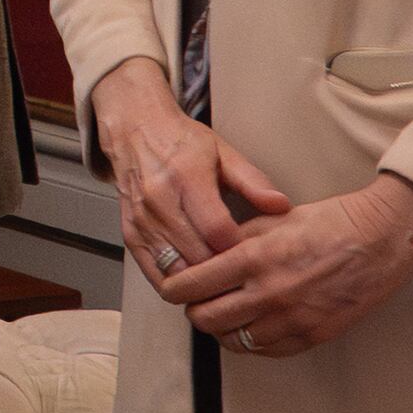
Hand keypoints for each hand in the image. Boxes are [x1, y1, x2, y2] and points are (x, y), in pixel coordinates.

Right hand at [96, 60, 287, 295]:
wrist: (135, 130)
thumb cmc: (180, 142)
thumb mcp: (223, 152)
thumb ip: (254, 181)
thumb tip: (281, 205)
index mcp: (186, 175)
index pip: (217, 229)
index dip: (239, 247)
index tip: (252, 251)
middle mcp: (159, 199)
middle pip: (197, 255)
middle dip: (223, 269)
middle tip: (241, 270)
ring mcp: (142, 219)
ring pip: (175, 270)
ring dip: (200, 280)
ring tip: (219, 278)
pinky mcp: (130, 233)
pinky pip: (154, 273)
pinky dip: (176, 282)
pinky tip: (194, 279)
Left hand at [164, 173, 412, 358]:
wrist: (380, 240)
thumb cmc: (328, 223)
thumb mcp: (272, 219)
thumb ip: (233, 240)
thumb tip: (201, 257)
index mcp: (255, 258)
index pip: (190, 286)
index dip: (174, 288)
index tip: (173, 286)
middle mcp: (269, 293)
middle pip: (205, 319)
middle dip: (194, 309)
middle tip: (199, 299)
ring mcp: (291, 319)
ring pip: (232, 340)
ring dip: (222, 328)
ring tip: (227, 311)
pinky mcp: (311, 336)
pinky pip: (265, 350)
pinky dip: (251, 340)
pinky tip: (253, 324)